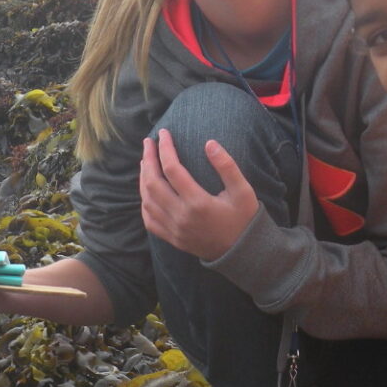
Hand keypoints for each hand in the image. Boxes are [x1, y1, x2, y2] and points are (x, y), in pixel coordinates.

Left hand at [139, 130, 259, 260]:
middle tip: (148, 142)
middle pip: (153, 183)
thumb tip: (209, 143)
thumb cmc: (244, 218)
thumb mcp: (243, 190)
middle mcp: (181, 216)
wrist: (242, 252)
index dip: (165, 148)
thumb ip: (227, 166)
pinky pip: (149, 219)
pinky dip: (144, 201)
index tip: (164, 133)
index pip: (172, 169)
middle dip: (148, 159)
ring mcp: (174, 229)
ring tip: (146, 161)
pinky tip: (147, 190)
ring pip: (147, 200)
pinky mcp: (172, 238)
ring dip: (143, 178)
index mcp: (198, 202)